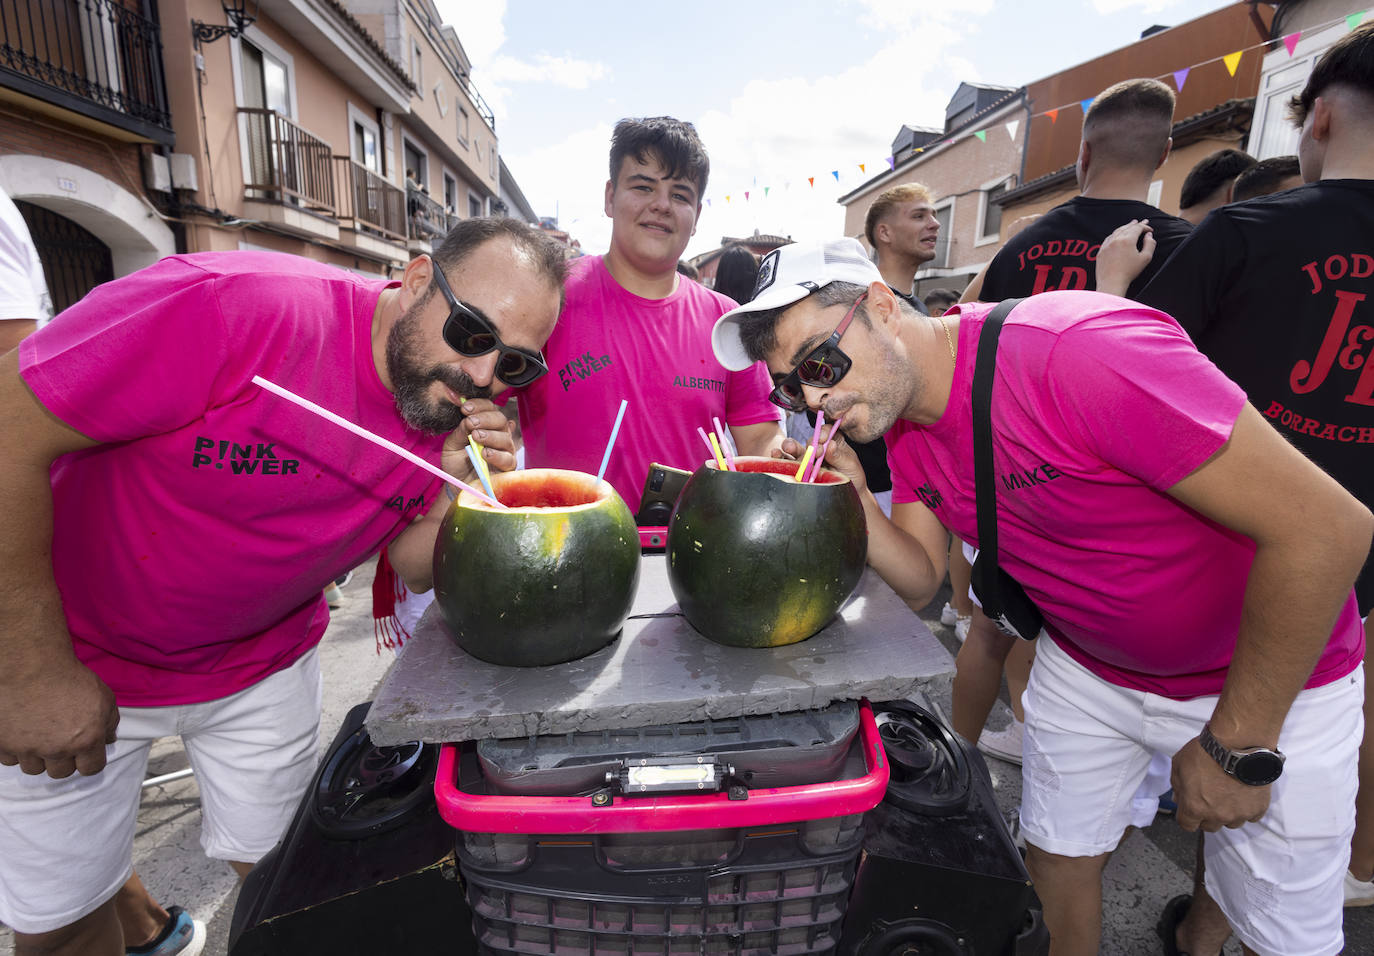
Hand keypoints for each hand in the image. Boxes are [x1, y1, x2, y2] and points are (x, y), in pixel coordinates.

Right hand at [0, 657, 117, 777]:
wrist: (30, 664)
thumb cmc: (68, 677)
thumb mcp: (103, 696)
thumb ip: (110, 722)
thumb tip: (108, 740)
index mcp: (85, 740)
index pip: (91, 769)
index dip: (89, 760)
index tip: (84, 753)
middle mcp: (56, 749)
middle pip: (61, 772)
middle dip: (63, 760)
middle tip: (59, 740)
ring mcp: (27, 748)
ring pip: (34, 768)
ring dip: (38, 756)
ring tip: (39, 735)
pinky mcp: (3, 744)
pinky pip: (10, 759)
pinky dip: (15, 750)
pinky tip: (21, 732)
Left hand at [440, 399, 517, 483]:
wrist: (457, 485)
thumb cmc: (456, 463)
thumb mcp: (452, 445)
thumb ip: (459, 432)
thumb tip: (468, 419)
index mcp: (485, 425)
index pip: (488, 408)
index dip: (479, 405)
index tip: (465, 408)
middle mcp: (498, 434)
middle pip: (500, 419)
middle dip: (485, 418)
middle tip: (471, 422)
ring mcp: (505, 450)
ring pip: (505, 437)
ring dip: (490, 435)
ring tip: (476, 437)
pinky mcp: (508, 466)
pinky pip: (508, 458)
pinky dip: (497, 455)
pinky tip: (485, 453)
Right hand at [772, 423, 867, 493]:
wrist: (847, 496)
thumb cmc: (852, 477)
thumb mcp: (850, 465)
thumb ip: (839, 455)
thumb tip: (829, 444)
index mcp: (833, 442)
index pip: (827, 431)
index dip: (823, 432)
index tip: (823, 439)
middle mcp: (818, 448)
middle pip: (809, 440)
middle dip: (807, 442)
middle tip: (811, 448)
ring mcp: (806, 459)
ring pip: (795, 449)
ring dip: (789, 447)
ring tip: (785, 448)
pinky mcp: (797, 470)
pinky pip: (787, 463)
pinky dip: (779, 459)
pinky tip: (775, 456)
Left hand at [1095, 219, 1155, 296]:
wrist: (1111, 282)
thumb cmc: (1129, 272)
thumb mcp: (1145, 258)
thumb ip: (1150, 244)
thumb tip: (1149, 236)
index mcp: (1127, 240)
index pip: (1137, 228)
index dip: (1145, 227)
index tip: (1150, 230)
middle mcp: (1115, 239)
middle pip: (1127, 228)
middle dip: (1135, 224)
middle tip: (1141, 221)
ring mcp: (1106, 245)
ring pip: (1117, 231)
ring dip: (1125, 227)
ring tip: (1130, 225)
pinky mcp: (1101, 251)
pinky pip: (1108, 238)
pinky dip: (1115, 234)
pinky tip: (1117, 235)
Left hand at [1169, 736, 1271, 831]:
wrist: (1237, 744)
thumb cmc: (1206, 752)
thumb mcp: (1178, 765)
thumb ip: (1177, 786)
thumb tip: (1180, 798)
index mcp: (1194, 807)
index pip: (1187, 825)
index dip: (1187, 816)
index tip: (1190, 808)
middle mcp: (1217, 815)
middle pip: (1209, 826)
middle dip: (1206, 815)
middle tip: (1210, 798)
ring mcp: (1239, 814)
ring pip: (1231, 823)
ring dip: (1228, 813)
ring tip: (1228, 794)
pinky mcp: (1257, 809)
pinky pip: (1251, 816)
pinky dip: (1247, 808)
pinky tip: (1244, 793)